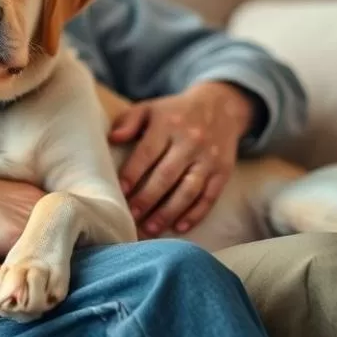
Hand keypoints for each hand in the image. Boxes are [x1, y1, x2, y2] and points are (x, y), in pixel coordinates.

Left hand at [109, 81, 255, 237]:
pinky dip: (195, 214)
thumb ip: (129, 121)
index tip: (120, 191)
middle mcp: (191, 141)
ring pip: (188, 190)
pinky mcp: (223, 172)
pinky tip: (178, 227)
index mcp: (169, 124)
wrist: (221, 107)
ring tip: (149, 229)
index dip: (133, 173)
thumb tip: (112, 138)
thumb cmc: (175, 112)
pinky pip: (209, 197)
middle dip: (147, 199)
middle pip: (167, 175)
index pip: (148, 152)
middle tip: (130, 217)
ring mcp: (209, 158)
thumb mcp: (150, 108)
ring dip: (168, 213)